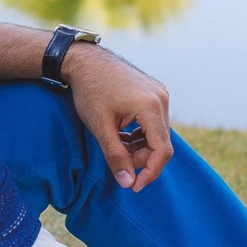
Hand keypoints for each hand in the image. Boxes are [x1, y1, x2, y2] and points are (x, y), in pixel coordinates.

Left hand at [63, 44, 172, 192]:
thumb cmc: (89, 91)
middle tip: (120, 165)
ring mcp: (160, 93)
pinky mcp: (154, 92)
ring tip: (117, 147)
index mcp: (152, 106)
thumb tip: (128, 183)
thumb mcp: (100, 127)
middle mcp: (162, 98)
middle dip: (142, 159)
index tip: (134, 186)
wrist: (84, 60)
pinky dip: (141, 134)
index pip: (162, 150)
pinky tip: (122, 136)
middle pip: (161, 142)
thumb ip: (115, 156)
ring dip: (141, 147)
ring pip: (158, 133)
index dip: (150, 172)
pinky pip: (154, 121)